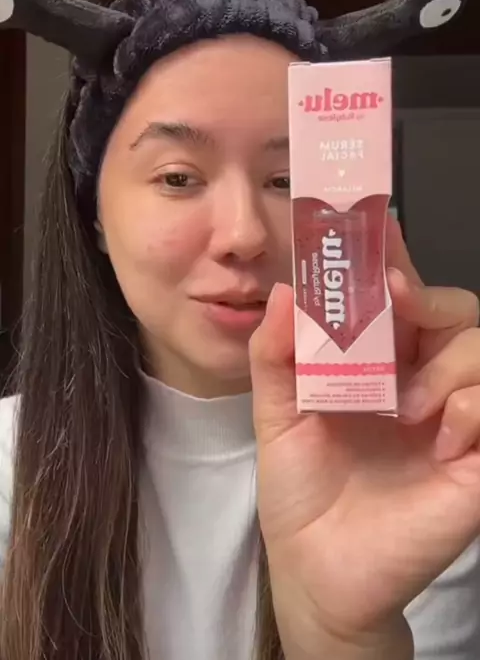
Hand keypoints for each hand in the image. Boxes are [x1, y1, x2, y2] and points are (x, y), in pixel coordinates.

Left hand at [249, 218, 479, 659]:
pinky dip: (468, 406)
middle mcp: (418, 378)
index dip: (389, 256)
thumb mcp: (276, 415)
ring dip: (440, 362)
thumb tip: (284, 292)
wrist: (320, 571)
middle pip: (448, 305)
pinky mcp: (478, 456)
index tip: (374, 221)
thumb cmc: (302, 492)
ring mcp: (453, 415)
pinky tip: (437, 440)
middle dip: (421, 292)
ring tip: (403, 407)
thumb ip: (276, 353)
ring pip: (476, 342)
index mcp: (373, 363)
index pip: (393, 297)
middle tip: (392, 297)